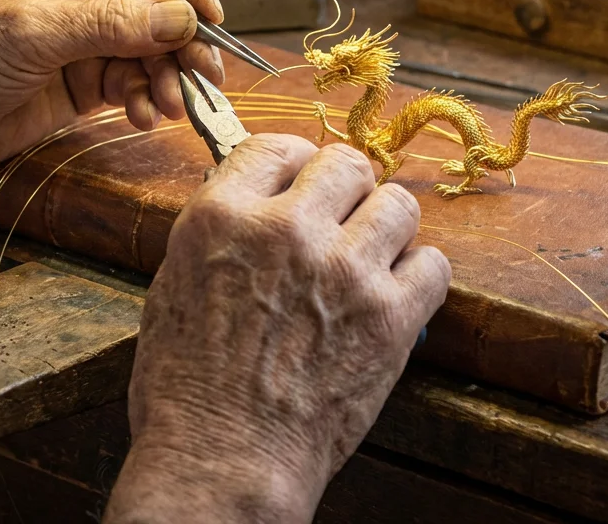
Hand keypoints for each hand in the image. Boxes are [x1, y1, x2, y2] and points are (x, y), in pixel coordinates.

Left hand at [0, 0, 224, 178]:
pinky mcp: (88, 75)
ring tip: (172, 103)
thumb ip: (108, 23)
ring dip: (169, 74)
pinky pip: (135, 79)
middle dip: (183, 34)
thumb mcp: (30, 31)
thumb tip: (180, 17)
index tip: (205, 11)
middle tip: (204, 69)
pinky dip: (146, 97)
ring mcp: (87, 31)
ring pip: (153, 43)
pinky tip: (142, 115)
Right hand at [105, 135, 450, 523]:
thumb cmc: (186, 384)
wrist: (222, 461)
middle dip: (345, 186)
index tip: (302, 177)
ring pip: (397, 203)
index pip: (276, 146)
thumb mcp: (174, 281)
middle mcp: (285, 230)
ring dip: (385, 226)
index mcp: (223, 216)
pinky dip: (418, 276)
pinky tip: (395, 293)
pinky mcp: (388, 318)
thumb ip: (220, 228)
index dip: (294, 161)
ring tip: (370, 254)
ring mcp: (342, 270)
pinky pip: (433, 264)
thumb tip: (260, 197)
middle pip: (345, 163)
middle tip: (341, 215)